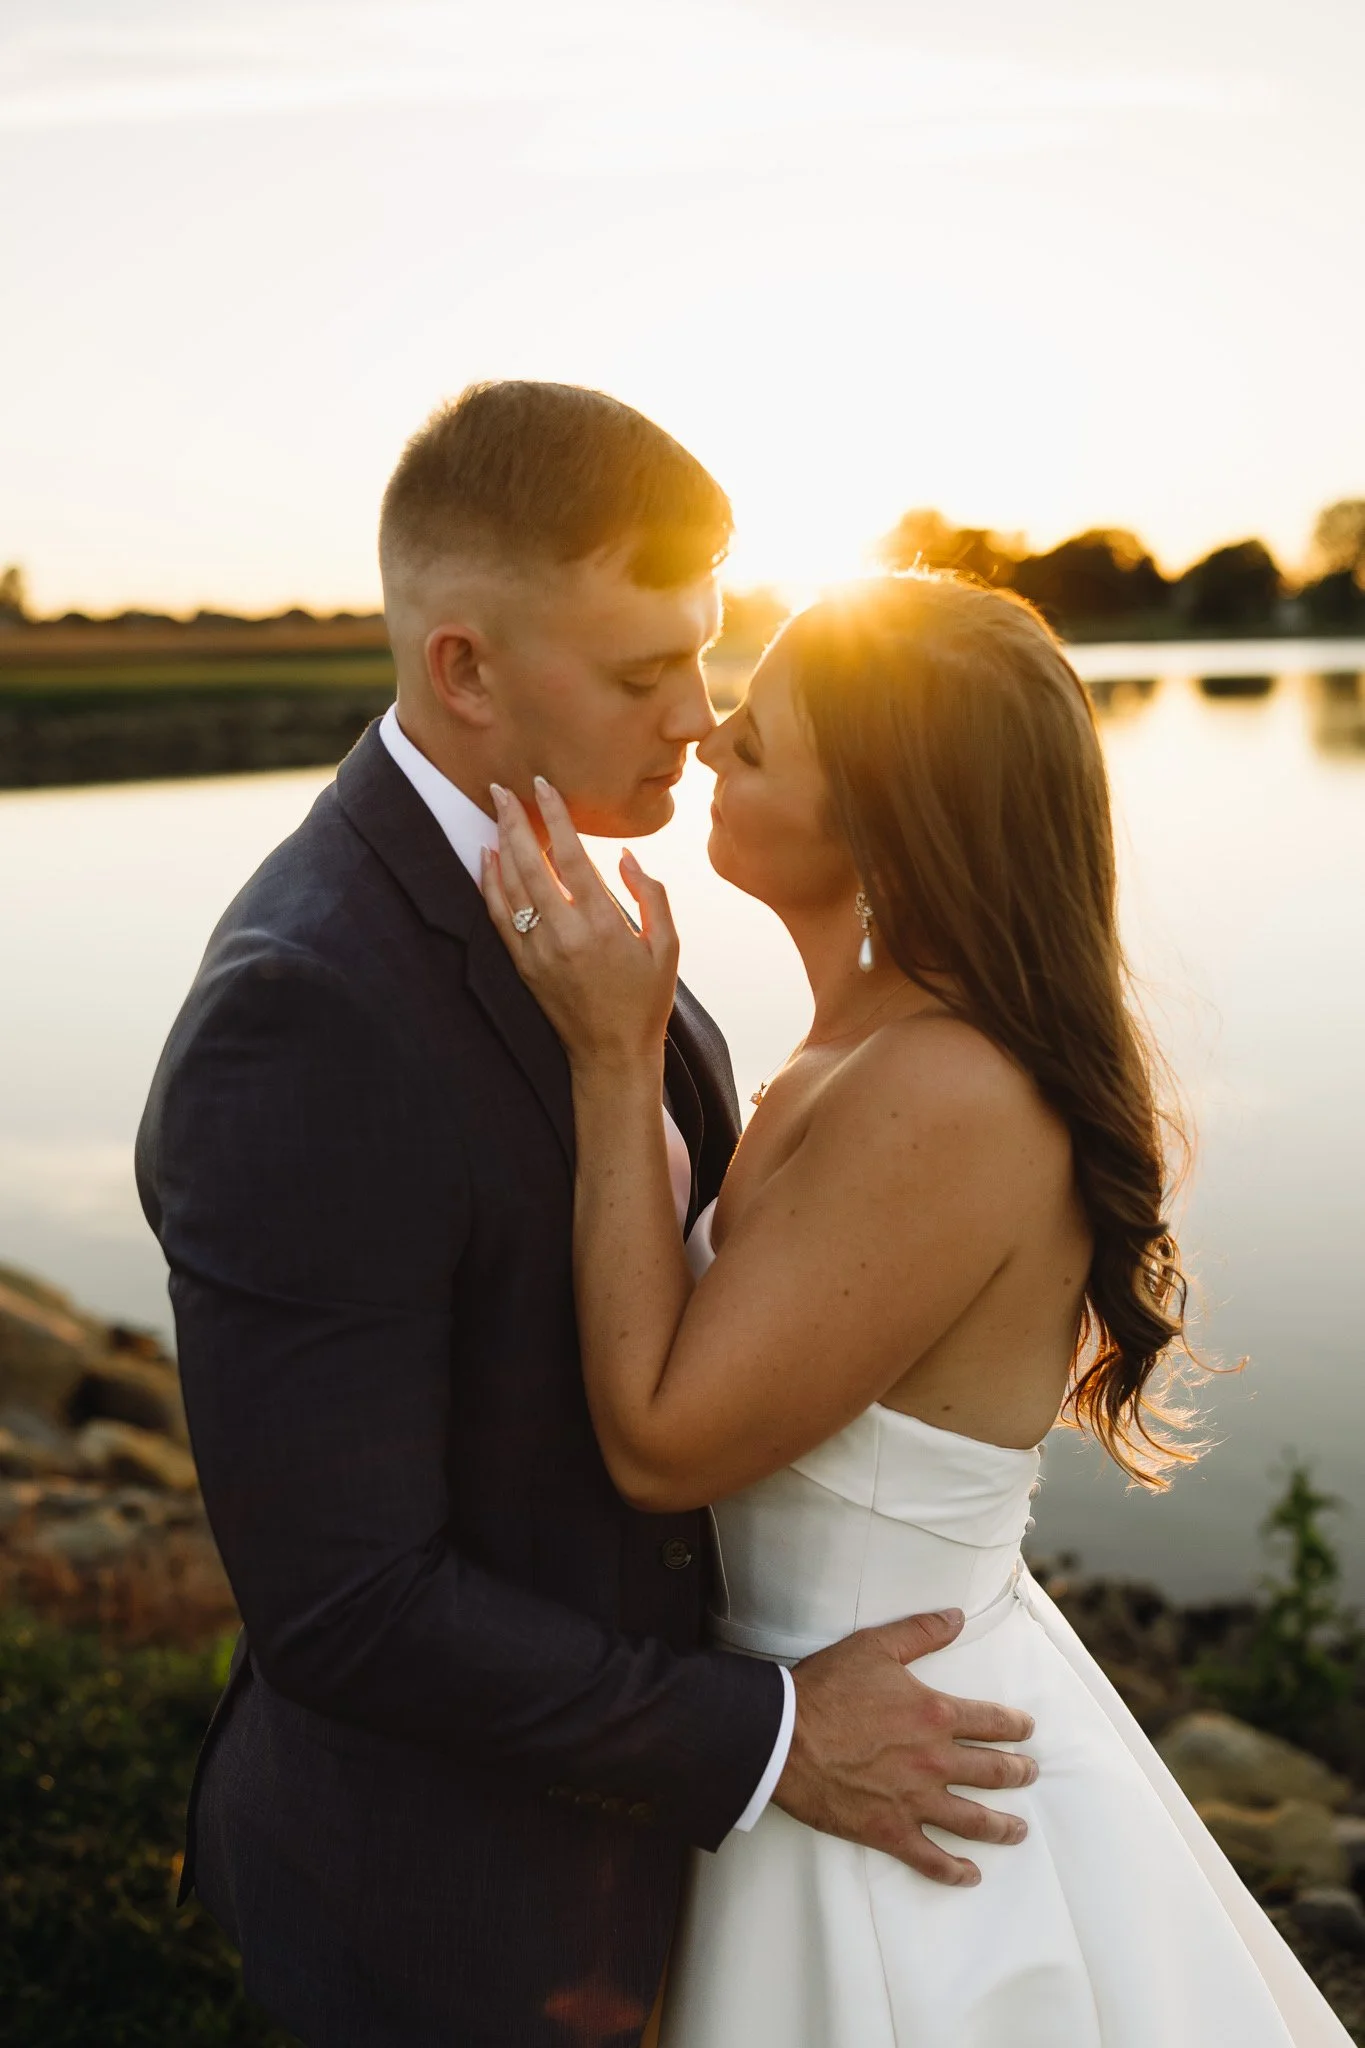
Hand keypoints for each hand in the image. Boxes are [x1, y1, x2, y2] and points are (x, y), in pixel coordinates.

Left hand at [483, 777, 678, 1073]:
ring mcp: (538, 949)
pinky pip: (498, 915)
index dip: (553, 816)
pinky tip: (487, 857)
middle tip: (501, 787)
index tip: (542, 786)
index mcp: (602, 923)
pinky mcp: (523, 965)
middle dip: (514, 820)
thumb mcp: (667, 946)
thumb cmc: (646, 1000)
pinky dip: (489, 882)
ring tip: (495, 810)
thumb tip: (625, 856)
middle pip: (529, 863)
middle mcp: (564, 932)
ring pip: (510, 885)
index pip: (570, 855)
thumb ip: (650, 895)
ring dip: (499, 843)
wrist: (611, 1054)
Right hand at [774, 1608, 1036, 1885]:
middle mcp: (934, 1761)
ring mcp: (915, 1801)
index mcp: (935, 1715)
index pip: (991, 1722)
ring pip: (973, 1820)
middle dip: (1018, 1773)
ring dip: (1002, 1827)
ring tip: (1019, 1830)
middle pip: (992, 1772)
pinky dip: (955, 1871)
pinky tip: (971, 1875)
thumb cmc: (826, 1689)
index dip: (1015, 1725)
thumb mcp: (874, 1646)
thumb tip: (958, 1617)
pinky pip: (931, 1859)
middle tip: (1030, 1774)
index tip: (1027, 1730)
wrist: (783, 1737)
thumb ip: (921, 1632)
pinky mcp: (890, 1831)